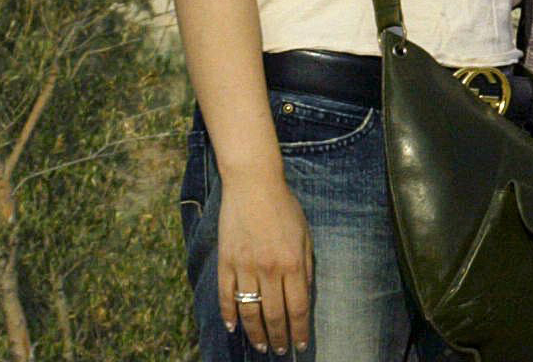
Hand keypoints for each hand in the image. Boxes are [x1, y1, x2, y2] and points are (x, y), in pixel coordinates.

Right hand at [216, 172, 312, 353]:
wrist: (253, 187)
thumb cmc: (285, 209)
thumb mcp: (305, 235)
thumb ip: (306, 266)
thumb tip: (304, 296)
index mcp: (293, 263)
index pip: (298, 307)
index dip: (300, 330)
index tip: (301, 345)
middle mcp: (269, 269)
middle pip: (274, 314)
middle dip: (279, 337)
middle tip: (279, 351)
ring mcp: (245, 268)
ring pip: (249, 311)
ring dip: (255, 333)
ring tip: (261, 346)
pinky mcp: (226, 263)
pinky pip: (226, 296)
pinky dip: (229, 315)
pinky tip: (233, 327)